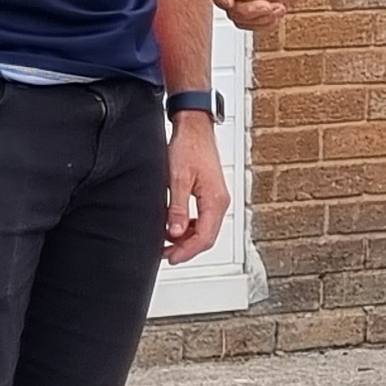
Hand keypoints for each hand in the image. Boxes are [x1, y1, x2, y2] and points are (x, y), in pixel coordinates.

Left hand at [164, 108, 231, 264]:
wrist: (194, 127)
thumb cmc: (188, 146)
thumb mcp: (178, 178)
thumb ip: (177, 207)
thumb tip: (174, 232)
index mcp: (216, 201)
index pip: (205, 237)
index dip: (188, 252)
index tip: (172, 258)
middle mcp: (220, 202)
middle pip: (206, 236)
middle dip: (186, 248)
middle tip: (165, 254)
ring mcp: (216, 198)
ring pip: (203, 229)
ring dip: (186, 238)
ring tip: (165, 242)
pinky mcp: (209, 194)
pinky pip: (201, 218)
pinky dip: (187, 226)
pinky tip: (172, 226)